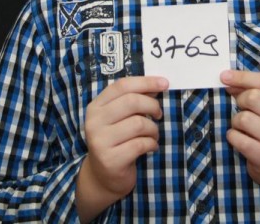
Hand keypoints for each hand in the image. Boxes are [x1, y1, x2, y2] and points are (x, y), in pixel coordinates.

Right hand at [76, 76, 168, 221]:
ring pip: (138, 123)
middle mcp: (94, 122)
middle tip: (159, 114)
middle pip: (131, 101)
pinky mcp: (110, 160)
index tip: (165, 83)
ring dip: (153, 128)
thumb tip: (158, 84)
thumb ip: (135, 99)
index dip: (146, 82)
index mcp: (96, 106)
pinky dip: (151, 143)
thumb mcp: (121, 117)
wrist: (103, 177)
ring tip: (153, 134)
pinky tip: (151, 147)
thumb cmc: (117, 140)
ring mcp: (100, 141)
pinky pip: (140, 144)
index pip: (122, 85)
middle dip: (152, 105)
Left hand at [220, 69, 259, 206]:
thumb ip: (250, 90)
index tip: (223, 76)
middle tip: (242, 108)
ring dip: (236, 122)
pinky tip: (240, 139)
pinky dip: (233, 137)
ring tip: (243, 128)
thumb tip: (227, 79)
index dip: (242, 77)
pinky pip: (238, 138)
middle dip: (240, 100)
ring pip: (244, 118)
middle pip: (253, 97)